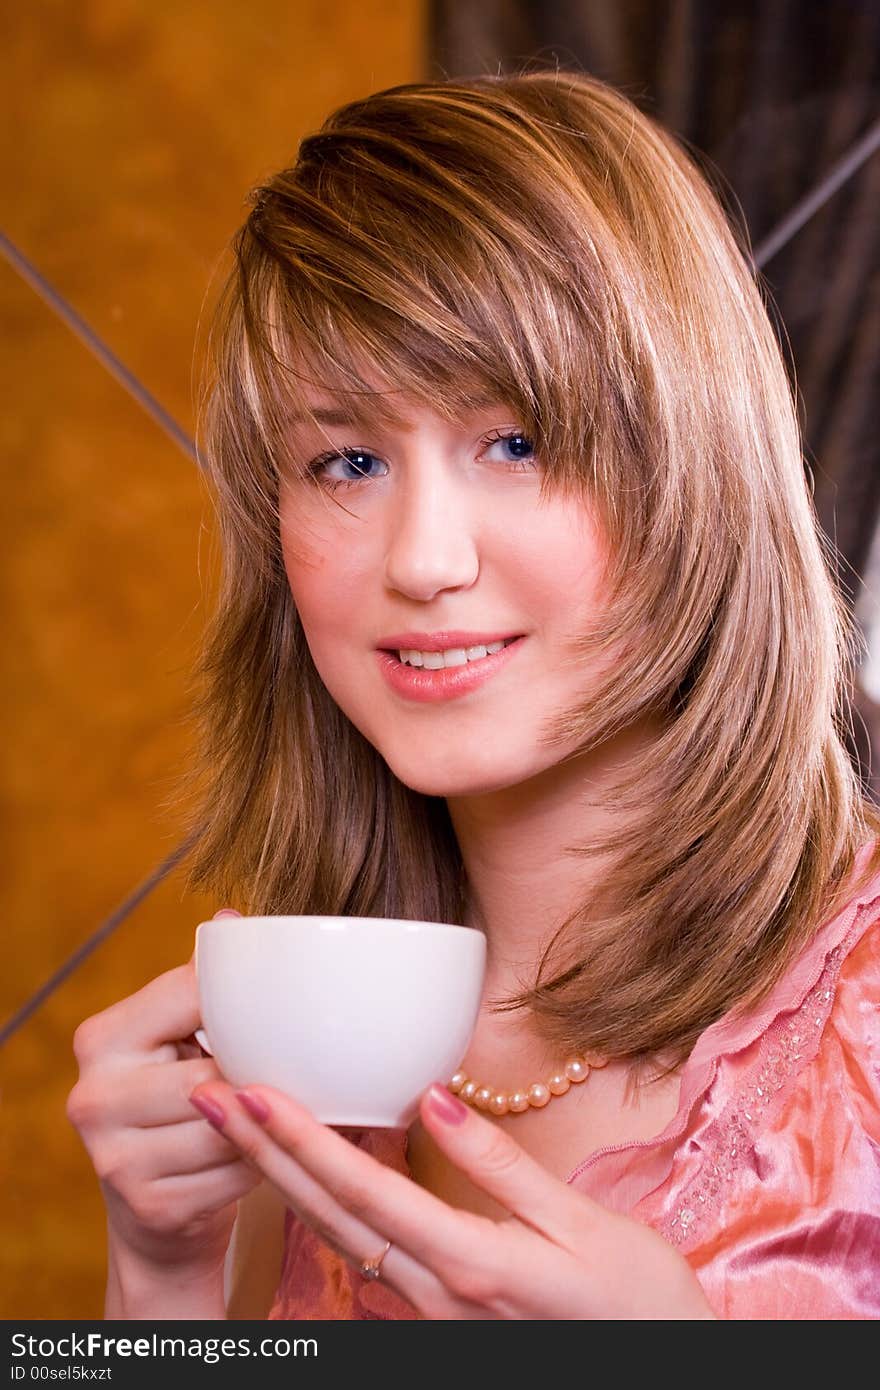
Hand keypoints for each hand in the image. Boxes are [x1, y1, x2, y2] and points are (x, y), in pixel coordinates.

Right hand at [67, 946, 260, 1280]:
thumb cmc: (180, 1097)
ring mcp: (115, 1160)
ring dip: (268, 1120)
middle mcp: (94, 1097)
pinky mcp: (151, 1207)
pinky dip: (263, 1162)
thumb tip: (234, 921)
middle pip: (212, 1071)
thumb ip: (203, 985)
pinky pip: (235, 1173)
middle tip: (296, 1067)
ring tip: (288, 1106)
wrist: (156, 1207)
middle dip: (259, 1072)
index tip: (280, 1005)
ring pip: (229, 1125)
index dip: (243, 1002)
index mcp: (100, 1038)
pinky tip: (268, 1152)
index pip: (190, 995)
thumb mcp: (179, 1038)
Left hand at [187, 1079, 715, 1319]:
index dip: (301, 1139)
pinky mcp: (442, 1312)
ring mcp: (432, 1310)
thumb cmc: (637, 1299)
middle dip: (264, 1154)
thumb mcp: (582, 1225)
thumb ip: (501, 1165)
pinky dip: (331, 1207)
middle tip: (215, 1098)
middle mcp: (434, 1292)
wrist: (659, 1367)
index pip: (362, 1191)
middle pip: (329, 1215)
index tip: (252, 1093)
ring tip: (248, 1127)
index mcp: (468, 1263)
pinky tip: (318, 1174)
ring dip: (286, 1178)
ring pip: (340, 1236)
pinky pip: (368, 1254)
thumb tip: (434, 1098)